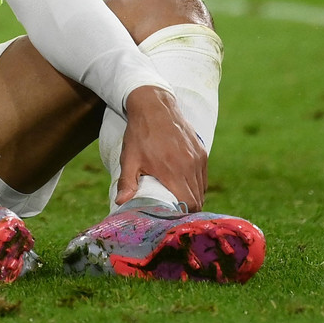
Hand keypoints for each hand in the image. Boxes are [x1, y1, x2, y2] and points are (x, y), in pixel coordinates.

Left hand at [116, 86, 207, 210]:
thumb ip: (127, 182)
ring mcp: (198, 158)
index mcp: (173, 171)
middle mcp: (190, 166)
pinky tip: (185, 184)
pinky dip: (197, 183)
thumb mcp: (129, 159)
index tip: (173, 217)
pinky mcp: (201, 151)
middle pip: (197, 198)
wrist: (154, 106)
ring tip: (180, 200)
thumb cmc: (139, 134)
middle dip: (188, 209)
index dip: (183, 214)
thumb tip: (120, 203)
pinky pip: (203, 175)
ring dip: (193, 196)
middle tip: (175, 212)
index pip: (189, 203)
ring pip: (202, 188)